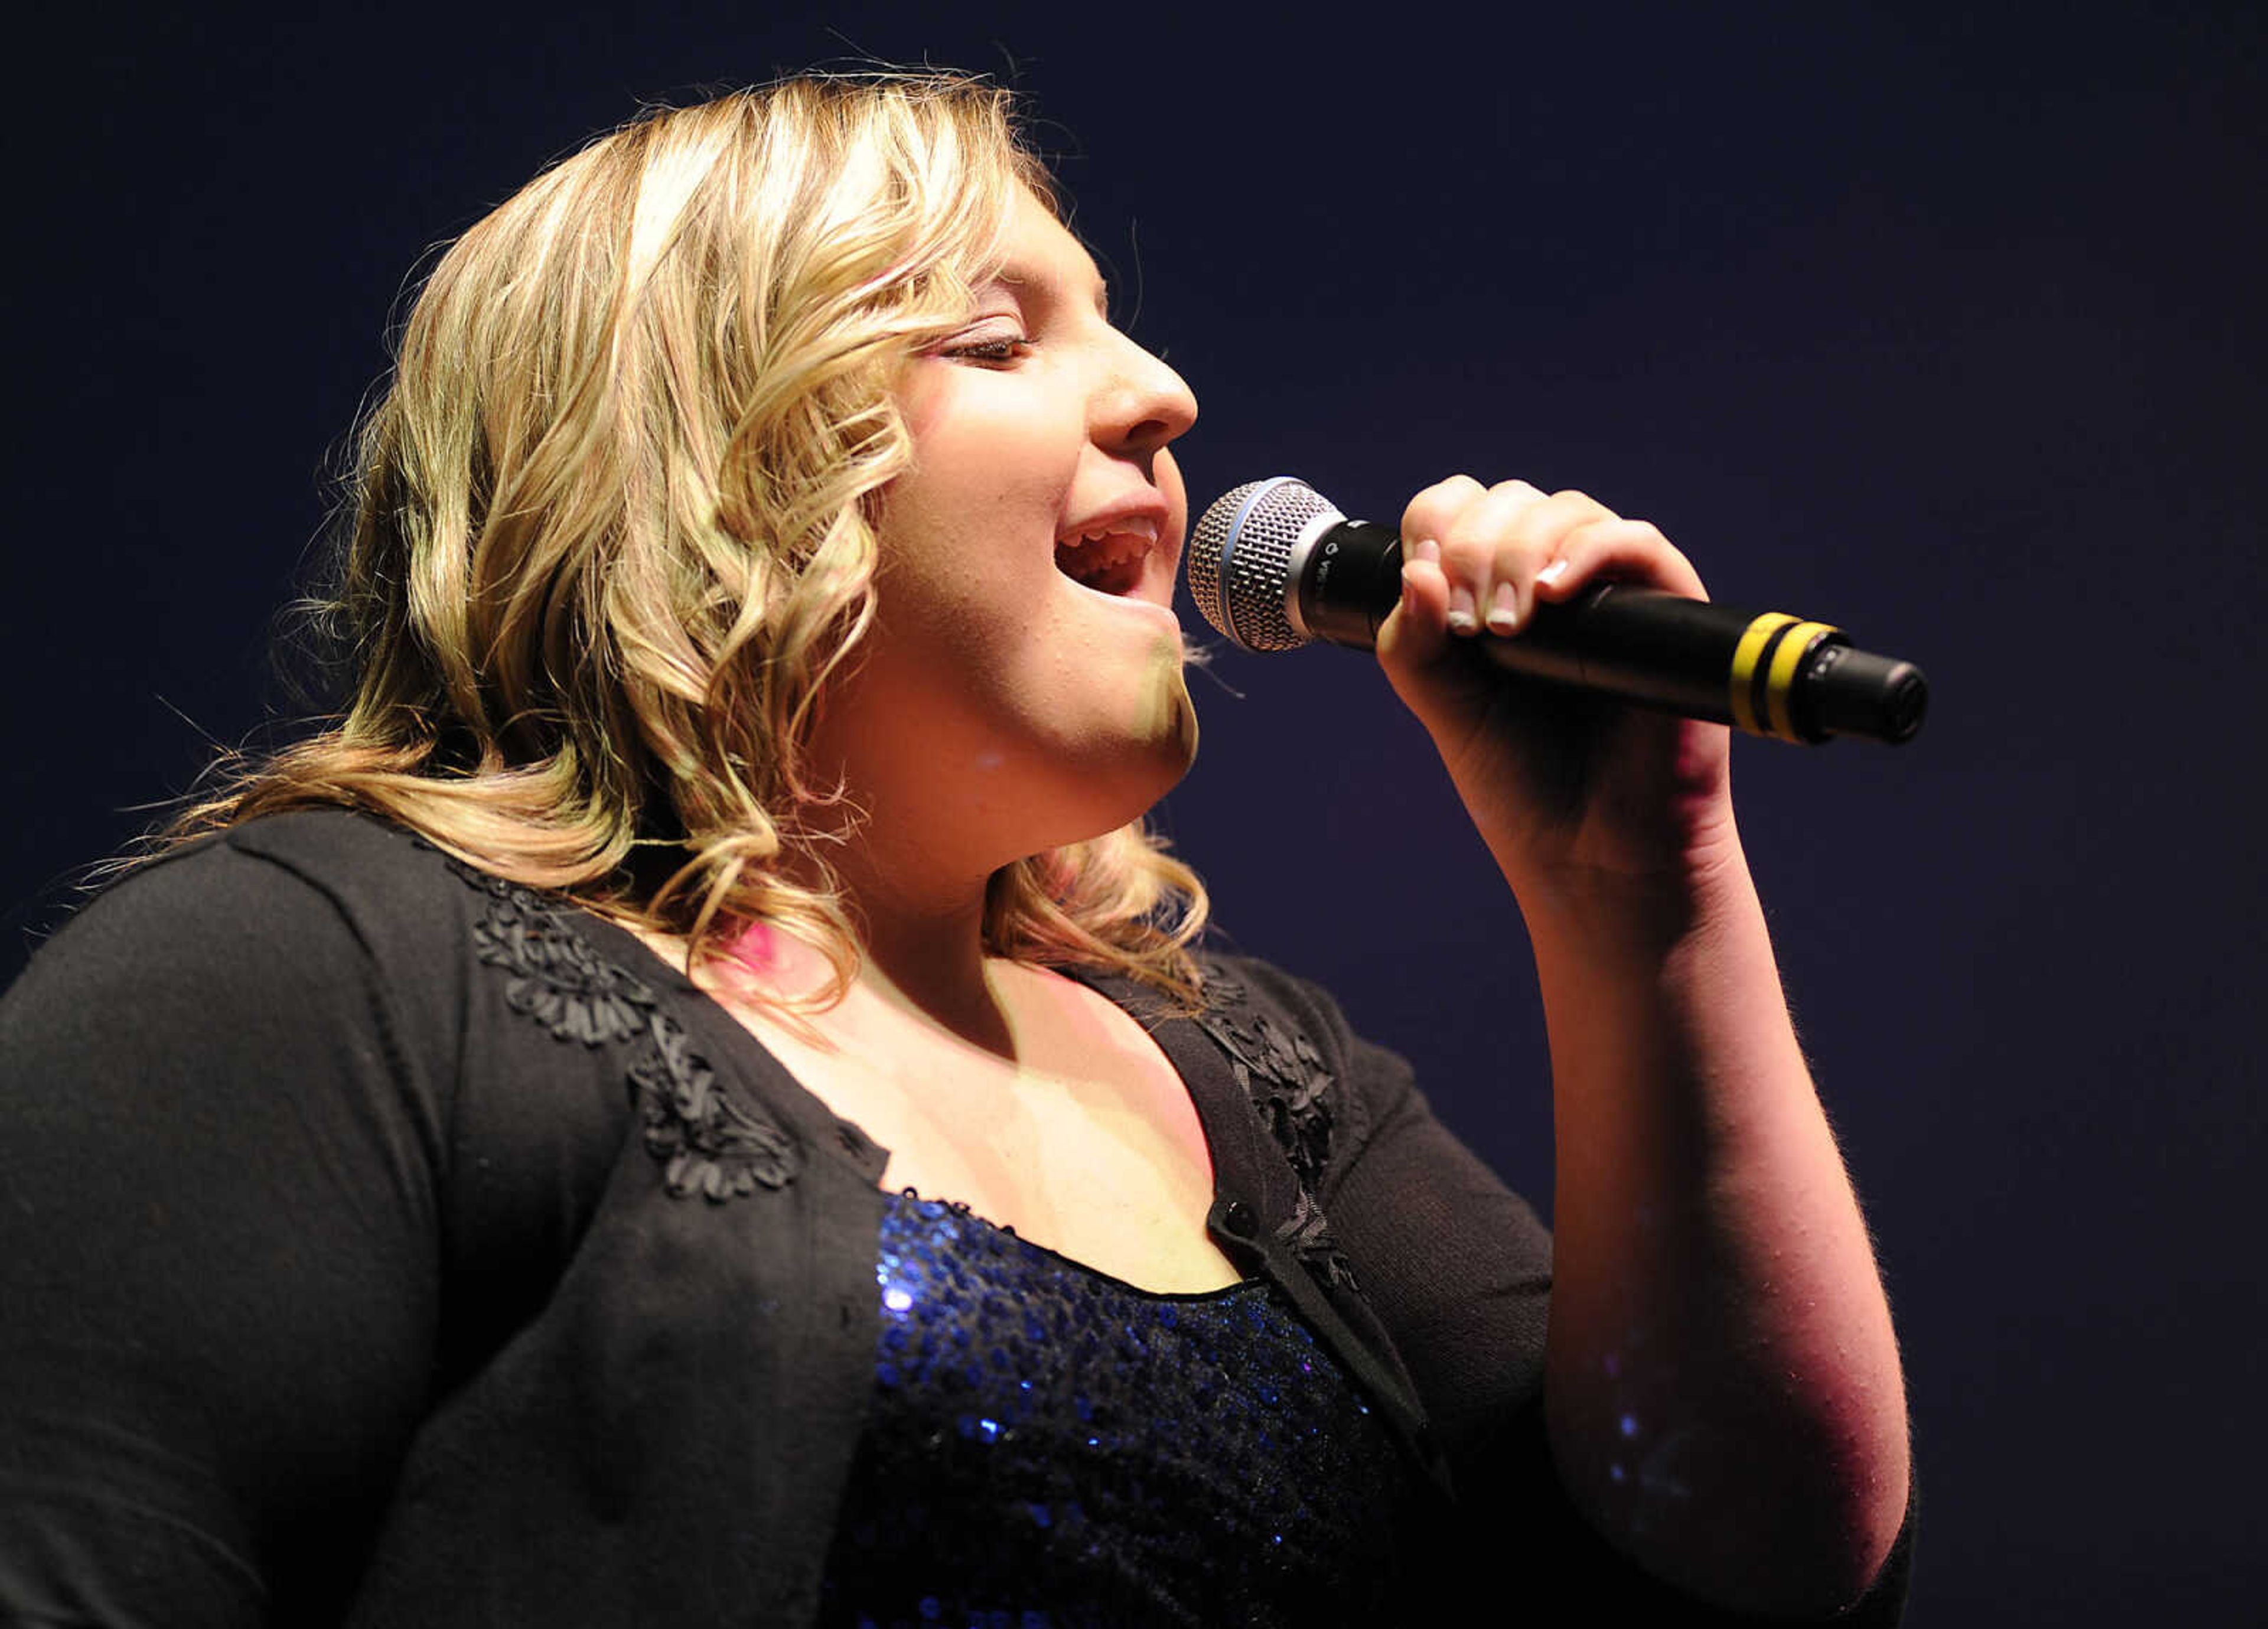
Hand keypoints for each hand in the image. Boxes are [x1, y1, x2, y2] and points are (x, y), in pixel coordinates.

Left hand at [1374, 476, 1738, 903]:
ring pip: (1567, 512)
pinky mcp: (1667, 610)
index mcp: (1497, 591)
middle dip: (1472, 548)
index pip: (1463, 509)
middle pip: (1510, 502)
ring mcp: (1612, 590)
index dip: (1437, 525)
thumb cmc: (1524, 785)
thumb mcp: (1445, 709)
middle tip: (1468, 625)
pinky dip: (1589, 551)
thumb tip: (1415, 573)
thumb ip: (1412, 647)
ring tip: (1504, 626)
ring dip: (1520, 553)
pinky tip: (1553, 594)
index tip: (1424, 582)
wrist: (1594, 853)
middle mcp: (1554, 580)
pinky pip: (1637, 542)